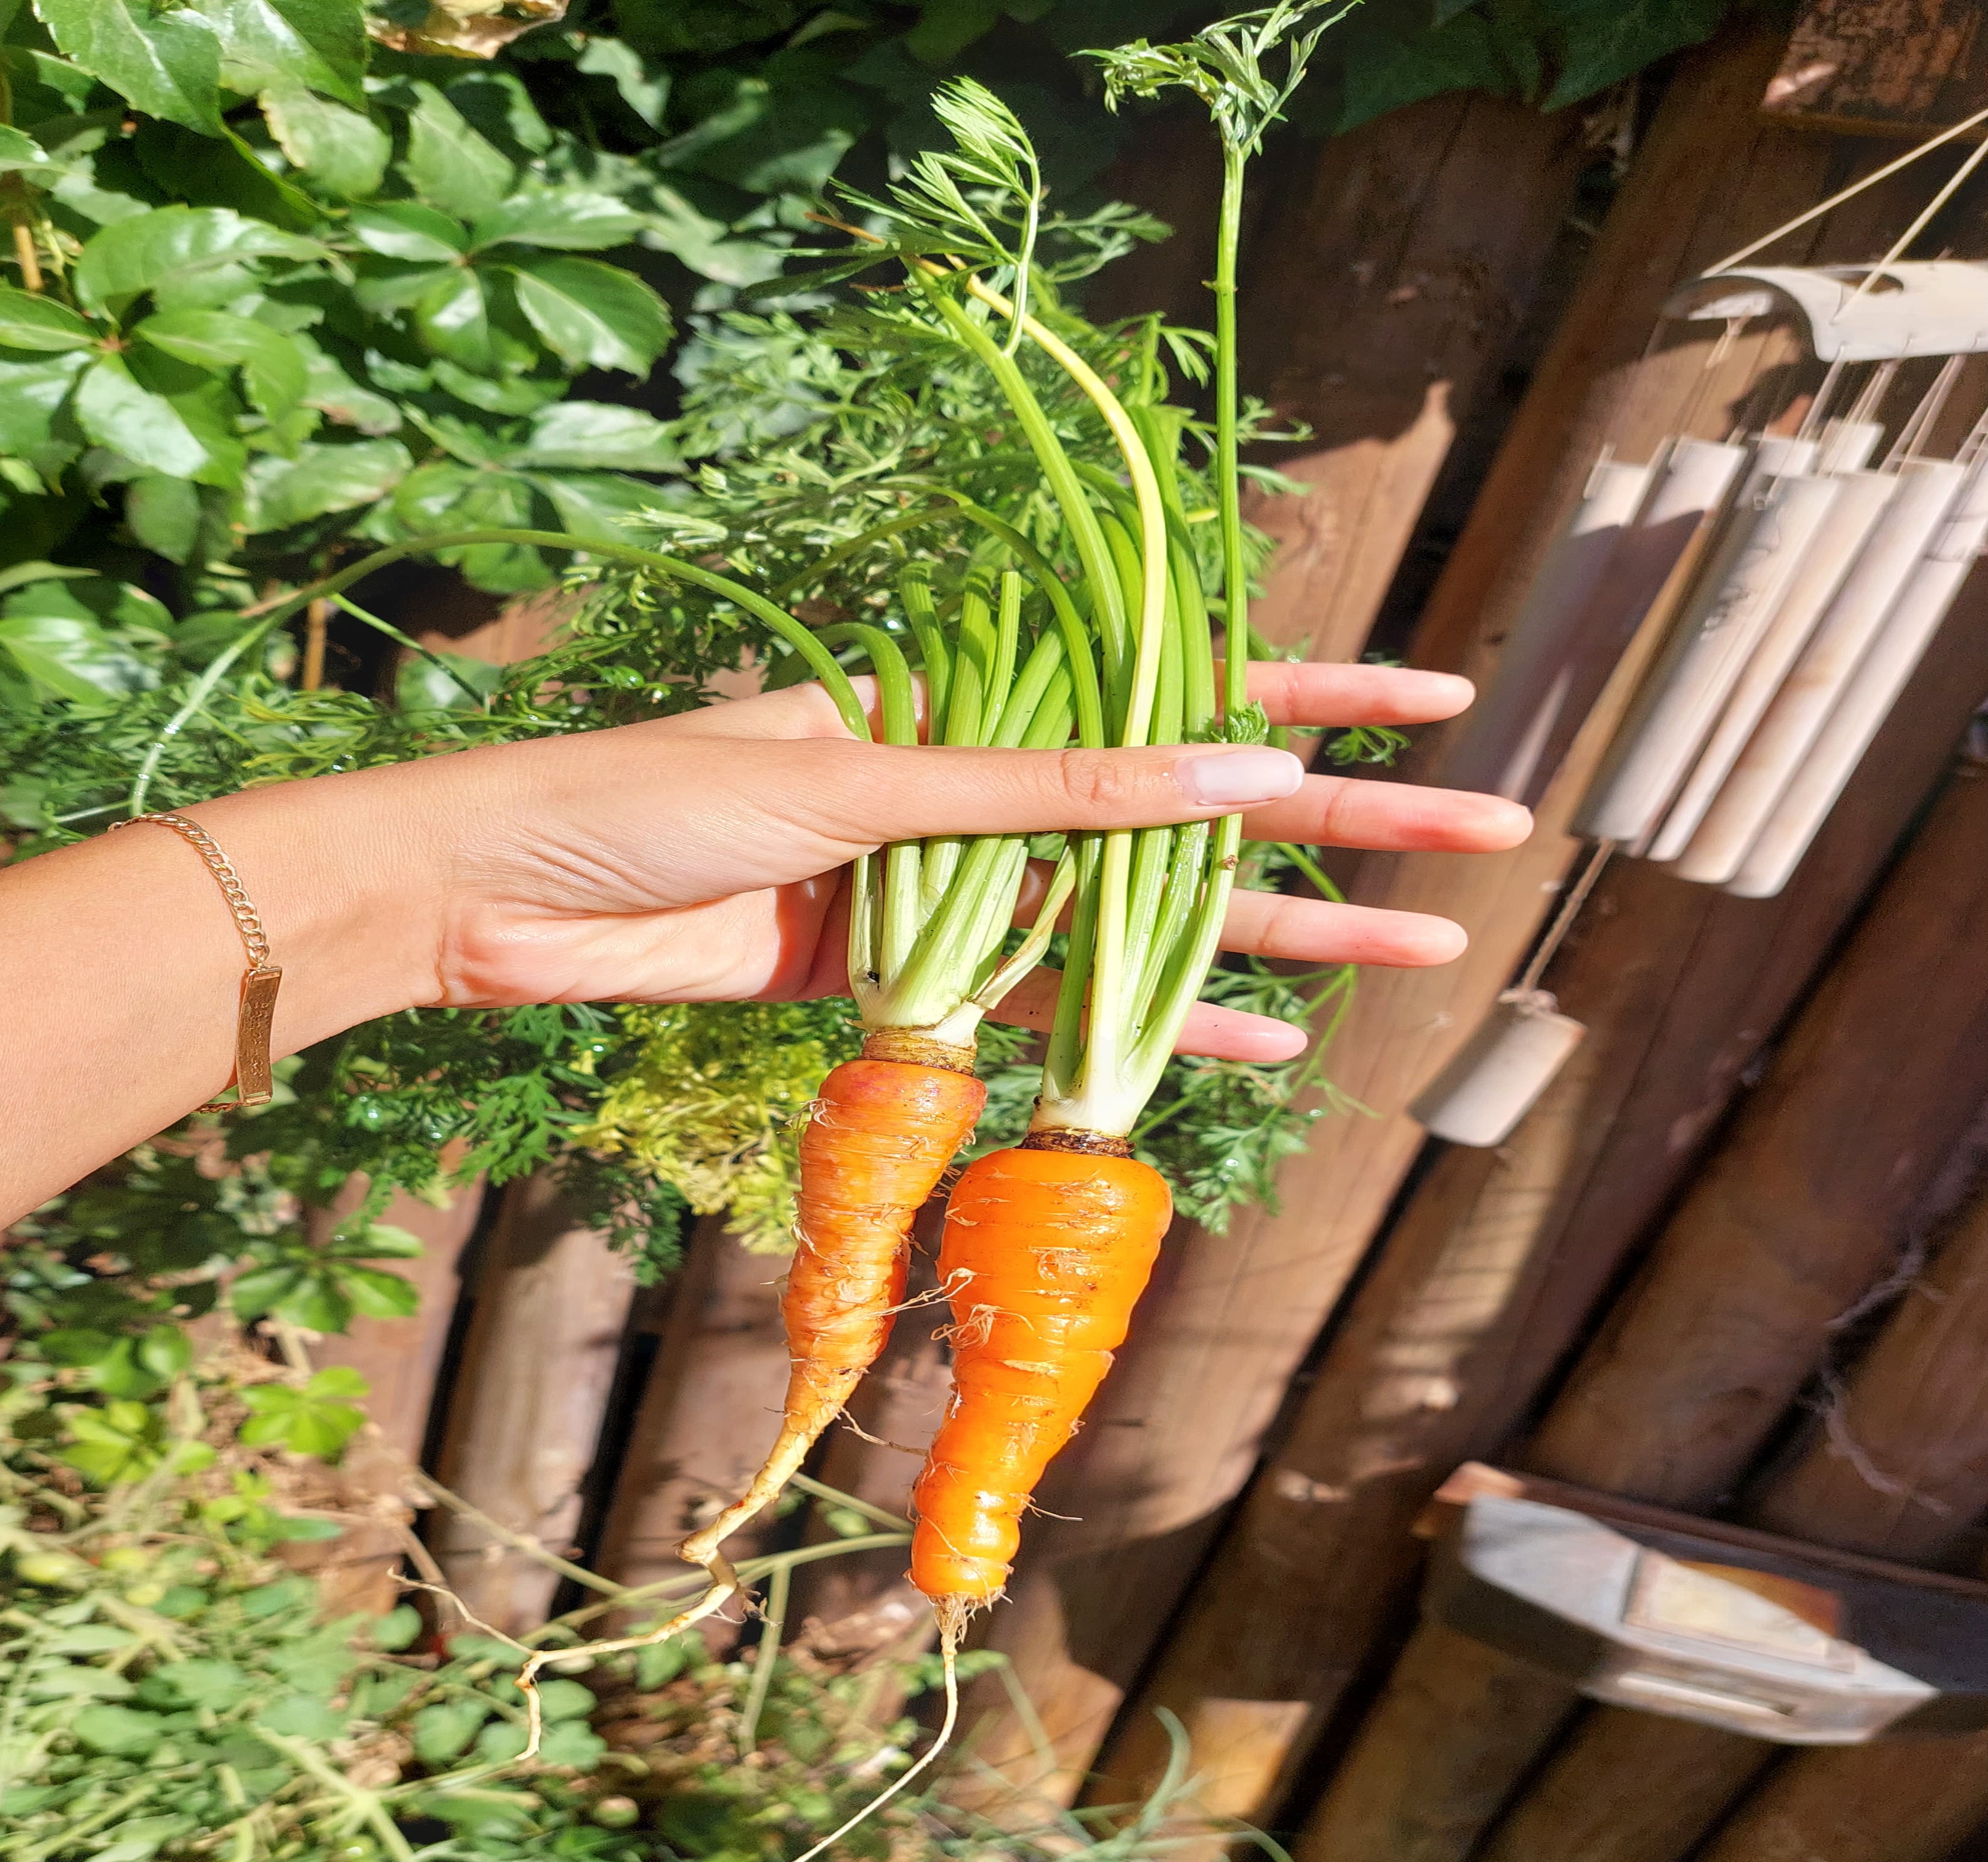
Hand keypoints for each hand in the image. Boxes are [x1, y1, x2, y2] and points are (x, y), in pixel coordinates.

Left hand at [385, 661, 1530, 1059]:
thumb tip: (1226, 776)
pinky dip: (1152, 1029)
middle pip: (1197, 811)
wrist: (500, 903)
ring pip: (1149, 917)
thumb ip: (1044, 792)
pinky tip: (1267, 1045)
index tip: (1440, 704)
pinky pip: (1058, 1006)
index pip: (1178, 690)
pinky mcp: (910, 984)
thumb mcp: (860, 781)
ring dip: (1281, 939)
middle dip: (1343, 828)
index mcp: (973, 696)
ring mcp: (955, 890)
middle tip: (1487, 839)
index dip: (1315, 701)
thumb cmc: (653, 796)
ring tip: (1422, 953)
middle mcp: (982, 786)